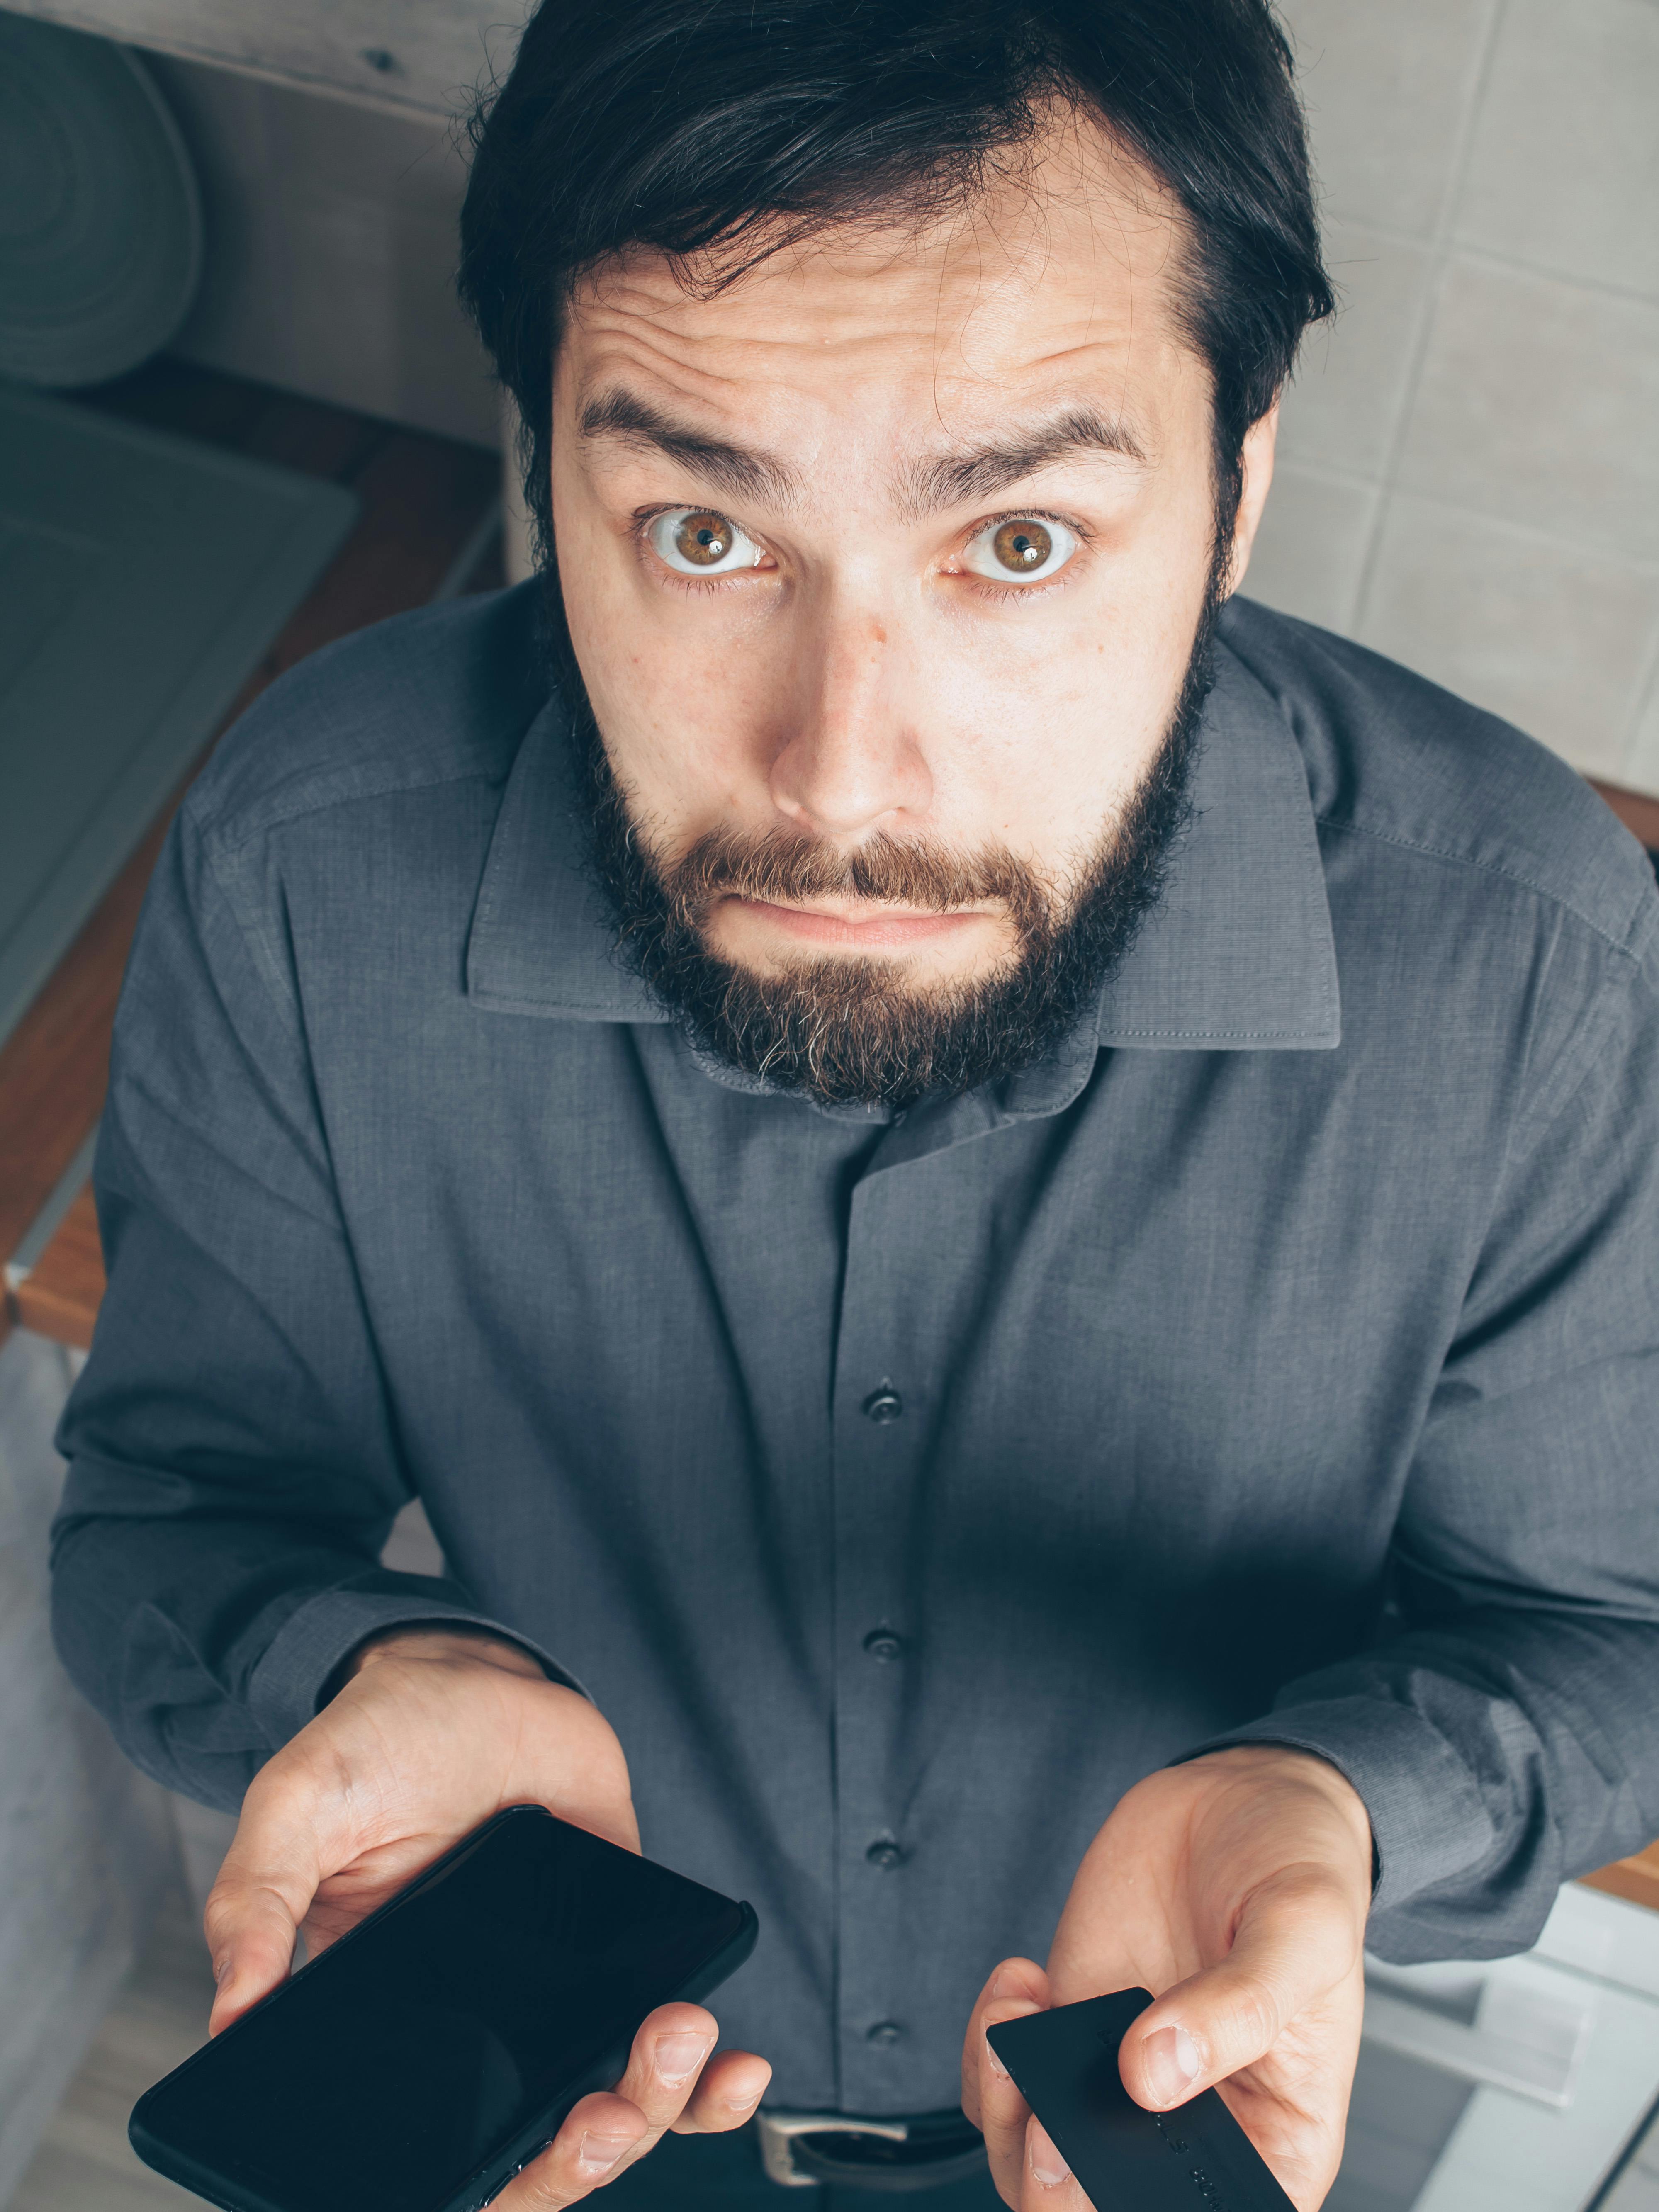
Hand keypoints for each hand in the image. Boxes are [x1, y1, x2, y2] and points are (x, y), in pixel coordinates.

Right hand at [206, 1627, 770, 2205]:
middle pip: (533, 2161)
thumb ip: (258, 1900)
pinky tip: (739, 2066)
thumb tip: (232, 2010)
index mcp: (387, 2029)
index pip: (427, 2159)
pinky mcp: (616, 1956)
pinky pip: (666, 2045)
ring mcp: (550, 2002)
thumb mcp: (298, 1807)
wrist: (466, 1677)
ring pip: (614, 2115)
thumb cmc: (374, 1747)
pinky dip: (711, 2080)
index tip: (508, 2174)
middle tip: (602, 2113)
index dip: (478, 2190)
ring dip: (659, 2109)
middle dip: (580, 2161)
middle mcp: (471, 2036)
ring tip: (678, 2040)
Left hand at [962, 1746, 1371, 2211]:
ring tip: (1019, 2024)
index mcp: (1273, 2145)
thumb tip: (1155, 2074)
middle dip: (1058, 2185)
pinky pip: (1007, 2082)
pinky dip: (991, 2049)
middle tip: (1046, 2115)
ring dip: (1007, 2111)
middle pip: (1103, 2209)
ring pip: (1034, 2160)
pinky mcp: (1072, 2031)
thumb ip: (1240, 2006)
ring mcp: (1121, 2083)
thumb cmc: (1299, 1870)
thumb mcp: (1303, 1929)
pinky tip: (1020, 1984)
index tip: (1115, 2160)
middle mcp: (1190, 2129)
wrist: (1242, 1797)